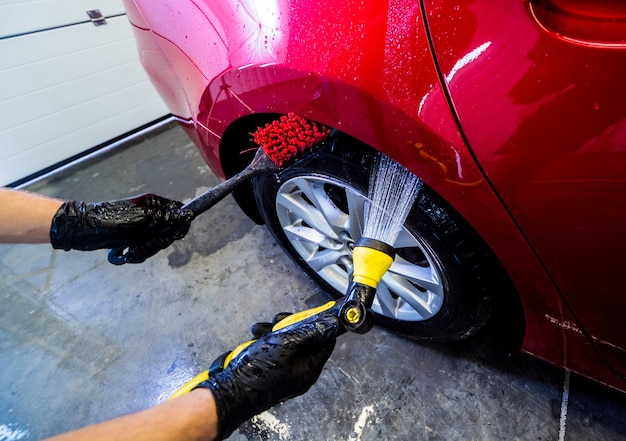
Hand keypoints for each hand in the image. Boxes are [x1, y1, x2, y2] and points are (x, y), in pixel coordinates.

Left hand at [49, 194, 192, 261]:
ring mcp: (142, 227)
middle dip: (157, 242)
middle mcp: (150, 214)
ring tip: (131, 251)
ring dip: (145, 250)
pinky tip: (127, 254)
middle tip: (143, 244)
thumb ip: (166, 218)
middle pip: (168, 232)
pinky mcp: (133, 238)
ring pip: (156, 243)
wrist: (82, 230)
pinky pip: (144, 249)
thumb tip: (187, 215)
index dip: (179, 225)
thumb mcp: (141, 219)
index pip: (178, 212)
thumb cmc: (109, 221)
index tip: (174, 236)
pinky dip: (137, 254)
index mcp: (154, 204)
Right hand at [196, 310, 339, 439]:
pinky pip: (272, 350)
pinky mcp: (269, 370)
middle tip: (277, 321)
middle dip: (290, 326)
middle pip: (305, 339)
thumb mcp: (286, 345)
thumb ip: (310, 332)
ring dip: (273, 332)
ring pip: (286, 342)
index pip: (325, 341)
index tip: (305, 314)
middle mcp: (300, 371)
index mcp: (309, 368)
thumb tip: (333, 324)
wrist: (230, 392)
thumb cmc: (258, 371)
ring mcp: (284, 372)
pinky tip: (254, 339)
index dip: (317, 324)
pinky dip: (263, 341)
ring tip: (260, 332)